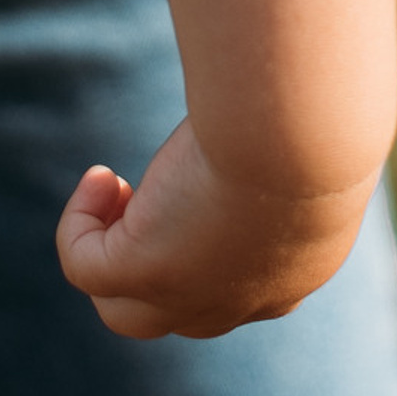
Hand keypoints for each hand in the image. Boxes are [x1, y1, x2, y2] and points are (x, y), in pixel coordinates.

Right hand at [56, 120, 375, 338]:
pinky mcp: (144, 274)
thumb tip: (288, 82)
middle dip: (159, 254)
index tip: (207, 170)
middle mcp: (241, 300)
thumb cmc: (316, 114)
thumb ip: (300, 126)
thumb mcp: (315, 128)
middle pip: (181, 313)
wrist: (299, 137)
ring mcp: (188, 298)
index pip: (242, 286)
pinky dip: (80, 223)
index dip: (210, 235)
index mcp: (292, 271)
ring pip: (126, 312)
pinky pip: (84, 267)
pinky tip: (102, 175)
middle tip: (159, 188)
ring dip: (112, 252)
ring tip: (119, 188)